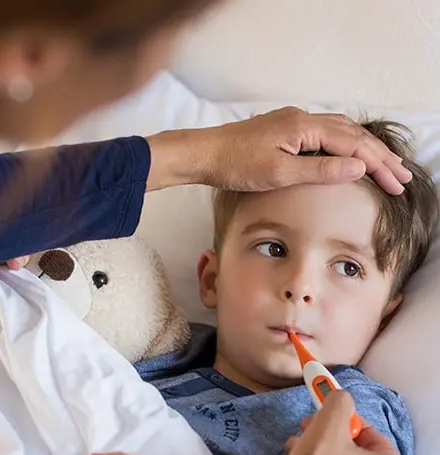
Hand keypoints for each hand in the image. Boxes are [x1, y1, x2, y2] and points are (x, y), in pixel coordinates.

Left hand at [147, 107, 411, 194]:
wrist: (204, 154)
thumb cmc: (236, 166)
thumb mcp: (280, 173)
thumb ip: (320, 170)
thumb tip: (359, 167)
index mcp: (304, 127)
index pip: (354, 145)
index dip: (378, 165)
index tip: (396, 184)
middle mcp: (303, 118)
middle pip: (352, 134)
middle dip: (379, 156)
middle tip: (402, 177)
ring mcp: (293, 121)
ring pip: (340, 131)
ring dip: (363, 148)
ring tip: (384, 165)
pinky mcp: (283, 129)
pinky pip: (324, 132)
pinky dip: (344, 143)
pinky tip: (347, 152)